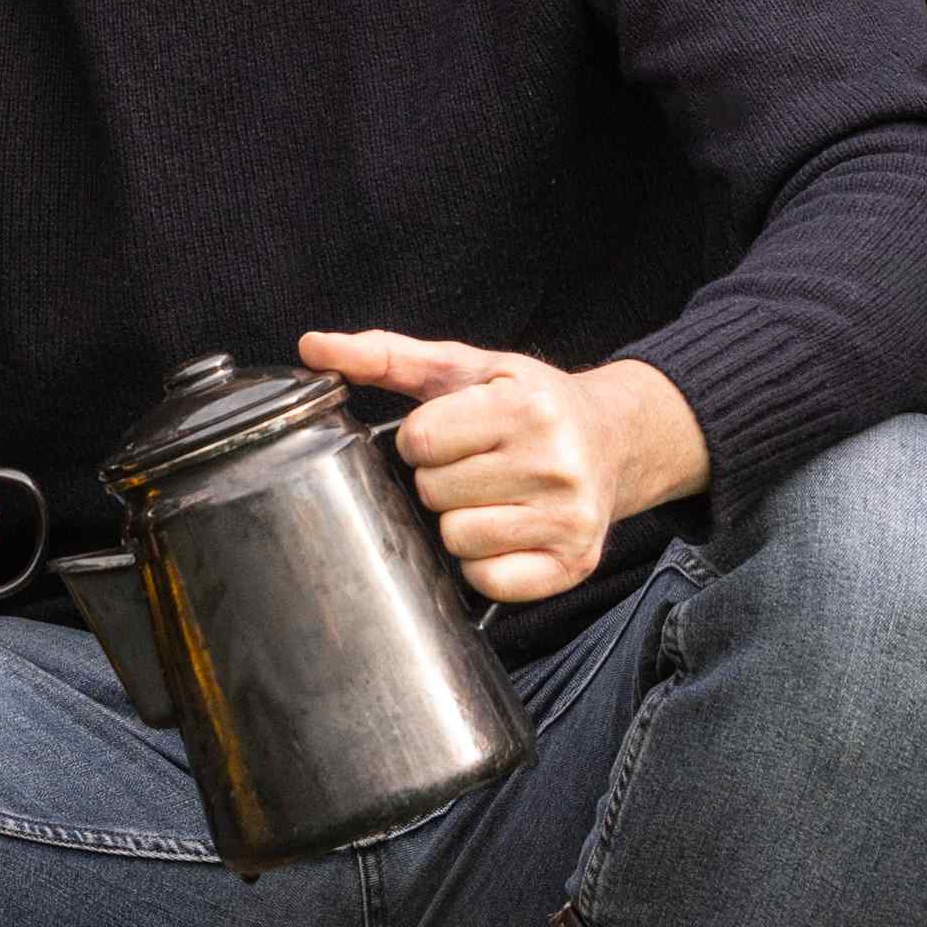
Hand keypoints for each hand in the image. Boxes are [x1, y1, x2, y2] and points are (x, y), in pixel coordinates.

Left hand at [298, 331, 710, 605]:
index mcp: (528, 407)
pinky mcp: (573, 563)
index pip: (421, 441)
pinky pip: (489, 580)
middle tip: (476, 465)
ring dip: (460, 521)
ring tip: (492, 497)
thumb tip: (312, 346)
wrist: (614, 438)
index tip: (451, 434)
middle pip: (434, 492)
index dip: (422, 440)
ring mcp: (569, 518)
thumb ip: (388, 355)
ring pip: (457, 538)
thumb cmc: (529, 403)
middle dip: (441, 479)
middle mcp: (556, 462)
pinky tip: (506, 533)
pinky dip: (485, 563)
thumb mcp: (466, 367)